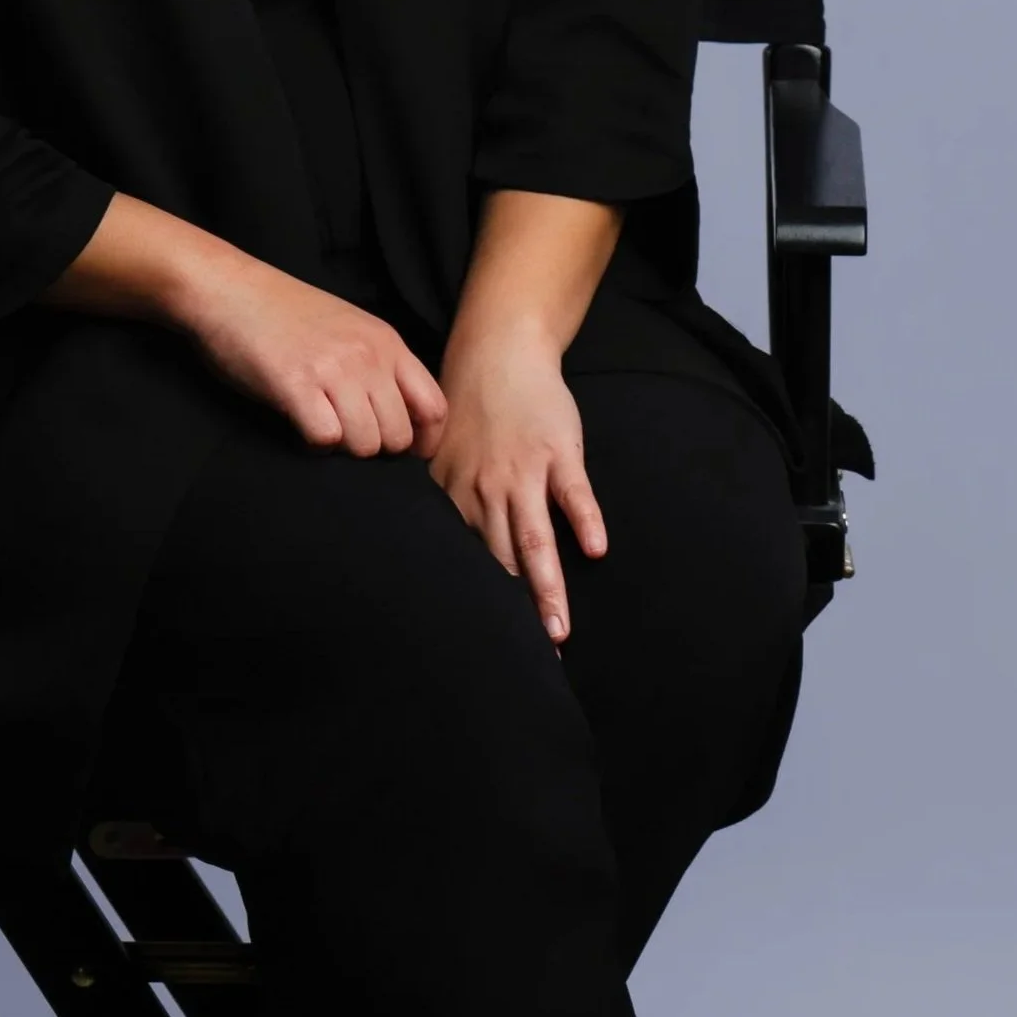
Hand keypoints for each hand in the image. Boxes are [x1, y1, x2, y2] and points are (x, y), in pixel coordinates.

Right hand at [179, 256, 447, 457]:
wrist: (228, 289)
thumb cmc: (285, 312)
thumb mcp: (349, 328)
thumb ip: (379, 365)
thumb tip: (402, 419)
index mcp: (386, 342)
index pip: (434, 409)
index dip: (422, 443)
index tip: (401, 453)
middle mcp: (367, 356)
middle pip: (399, 436)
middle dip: (374, 448)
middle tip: (346, 436)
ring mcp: (333, 370)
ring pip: (365, 444)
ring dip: (343, 448)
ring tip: (321, 427)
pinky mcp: (296, 386)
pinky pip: (325, 440)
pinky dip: (313, 445)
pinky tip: (300, 426)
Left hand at [423, 330, 605, 643]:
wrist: (498, 352)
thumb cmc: (469, 409)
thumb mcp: (439, 456)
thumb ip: (439, 502)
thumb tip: (420, 551)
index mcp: (456, 496)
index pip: (466, 563)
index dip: (473, 607)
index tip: (479, 649)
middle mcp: (487, 490)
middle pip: (502, 563)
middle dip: (513, 616)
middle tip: (526, 663)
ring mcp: (526, 473)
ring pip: (535, 539)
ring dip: (546, 587)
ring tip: (558, 631)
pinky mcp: (560, 454)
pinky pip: (574, 492)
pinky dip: (585, 519)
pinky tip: (596, 549)